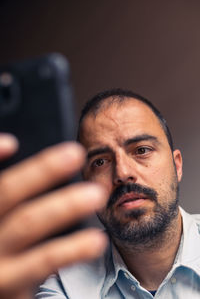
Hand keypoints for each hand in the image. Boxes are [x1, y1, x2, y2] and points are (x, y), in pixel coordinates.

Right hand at [0, 133, 106, 298]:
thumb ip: (7, 192)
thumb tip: (9, 143)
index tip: (12, 143)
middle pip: (8, 193)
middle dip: (42, 171)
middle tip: (75, 153)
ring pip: (28, 224)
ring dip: (65, 206)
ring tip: (96, 194)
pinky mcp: (12, 284)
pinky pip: (45, 261)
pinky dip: (72, 249)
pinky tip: (96, 241)